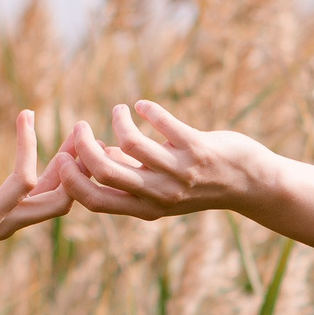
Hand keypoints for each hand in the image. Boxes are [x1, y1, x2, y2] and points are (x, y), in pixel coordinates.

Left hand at [0, 110, 68, 275]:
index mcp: (8, 219)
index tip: (80, 139)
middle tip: (80, 129)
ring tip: (25, 113)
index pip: (55, 196)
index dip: (72, 170)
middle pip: (58, 196)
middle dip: (71, 162)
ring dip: (29, 145)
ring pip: (26, 182)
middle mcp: (4, 224)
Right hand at [58, 101, 278, 220]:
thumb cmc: (201, 183)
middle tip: (81, 127)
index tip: (64, 156)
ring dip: (118, 122)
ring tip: (119, 111)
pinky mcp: (197, 149)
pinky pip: (163, 125)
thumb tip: (99, 154)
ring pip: (130, 144)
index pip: (95, 200)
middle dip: (83, 145)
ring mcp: (179, 173)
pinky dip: (148, 111)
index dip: (71, 179)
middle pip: (104, 172)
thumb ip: (130, 175)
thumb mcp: (161, 190)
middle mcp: (160, 195)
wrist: (250, 184)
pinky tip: (144, 106)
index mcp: (145, 208)